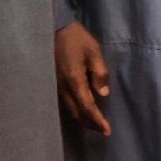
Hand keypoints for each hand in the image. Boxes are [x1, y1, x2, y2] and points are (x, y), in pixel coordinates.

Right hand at [54, 20, 110, 134]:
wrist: (53, 29)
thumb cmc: (76, 39)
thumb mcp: (93, 52)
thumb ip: (99, 73)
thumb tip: (103, 94)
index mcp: (74, 80)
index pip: (87, 107)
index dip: (97, 120)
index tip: (106, 130)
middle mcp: (63, 88)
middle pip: (76, 113)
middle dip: (89, 124)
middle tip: (102, 130)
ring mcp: (56, 86)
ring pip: (69, 109)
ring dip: (82, 118)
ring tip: (94, 123)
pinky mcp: (53, 83)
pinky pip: (64, 102)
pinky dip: (75, 110)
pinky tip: (81, 110)